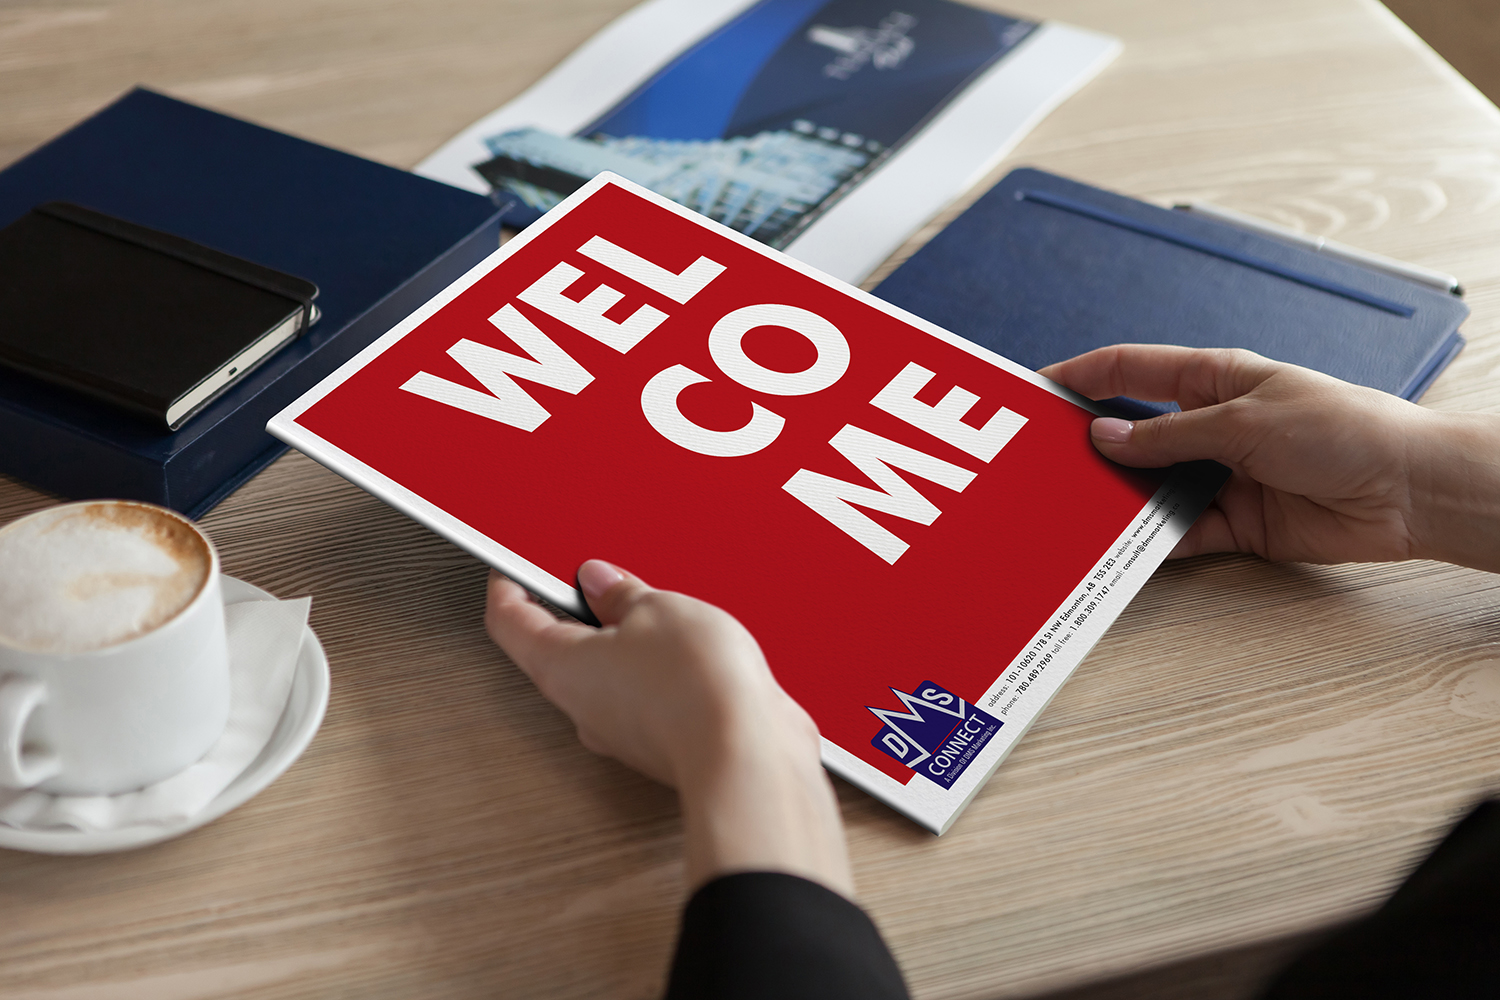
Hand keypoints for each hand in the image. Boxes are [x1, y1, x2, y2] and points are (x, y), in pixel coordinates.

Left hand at [485, 561, 852, 894]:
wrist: (747, 754)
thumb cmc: (694, 688)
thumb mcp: (657, 607)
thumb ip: (621, 592)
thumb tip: (603, 582)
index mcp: (560, 666)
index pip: (509, 621)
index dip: (508, 585)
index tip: (512, 567)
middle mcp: (581, 706)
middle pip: (561, 648)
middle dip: (581, 609)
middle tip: (602, 579)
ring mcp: (620, 730)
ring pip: (609, 674)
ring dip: (628, 641)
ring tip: (663, 612)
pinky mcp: (659, 742)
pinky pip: (647, 695)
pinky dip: (661, 670)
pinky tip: (693, 650)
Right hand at [1039, 345, 1499, 570]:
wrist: (1406, 492)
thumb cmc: (1344, 430)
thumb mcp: (1244, 421)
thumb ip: (1170, 435)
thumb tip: (1105, 437)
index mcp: (1213, 379)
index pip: (1130, 370)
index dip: (1081, 377)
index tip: (1037, 390)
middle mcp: (1209, 426)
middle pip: (1132, 433)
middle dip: (1088, 446)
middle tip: (1041, 461)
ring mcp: (1218, 476)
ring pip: (1148, 487)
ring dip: (1117, 498)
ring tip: (1072, 508)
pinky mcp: (1232, 523)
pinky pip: (1176, 532)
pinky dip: (1149, 540)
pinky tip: (1120, 546)